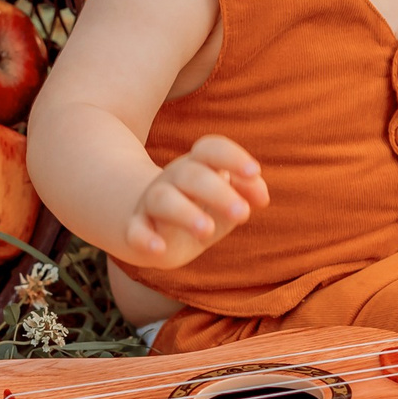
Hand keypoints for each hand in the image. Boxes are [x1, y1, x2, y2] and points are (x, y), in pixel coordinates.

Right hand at [119, 135, 268, 270]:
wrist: (148, 225)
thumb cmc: (198, 208)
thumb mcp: (226, 200)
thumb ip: (247, 192)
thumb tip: (262, 197)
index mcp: (197, 166)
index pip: (211, 149)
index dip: (233, 157)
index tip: (255, 172)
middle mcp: (172, 180)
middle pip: (191, 175)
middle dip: (218, 192)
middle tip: (243, 214)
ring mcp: (151, 203)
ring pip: (163, 199)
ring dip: (185, 212)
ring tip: (207, 230)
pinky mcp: (136, 229)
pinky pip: (135, 230)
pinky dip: (144, 239)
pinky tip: (158, 249)